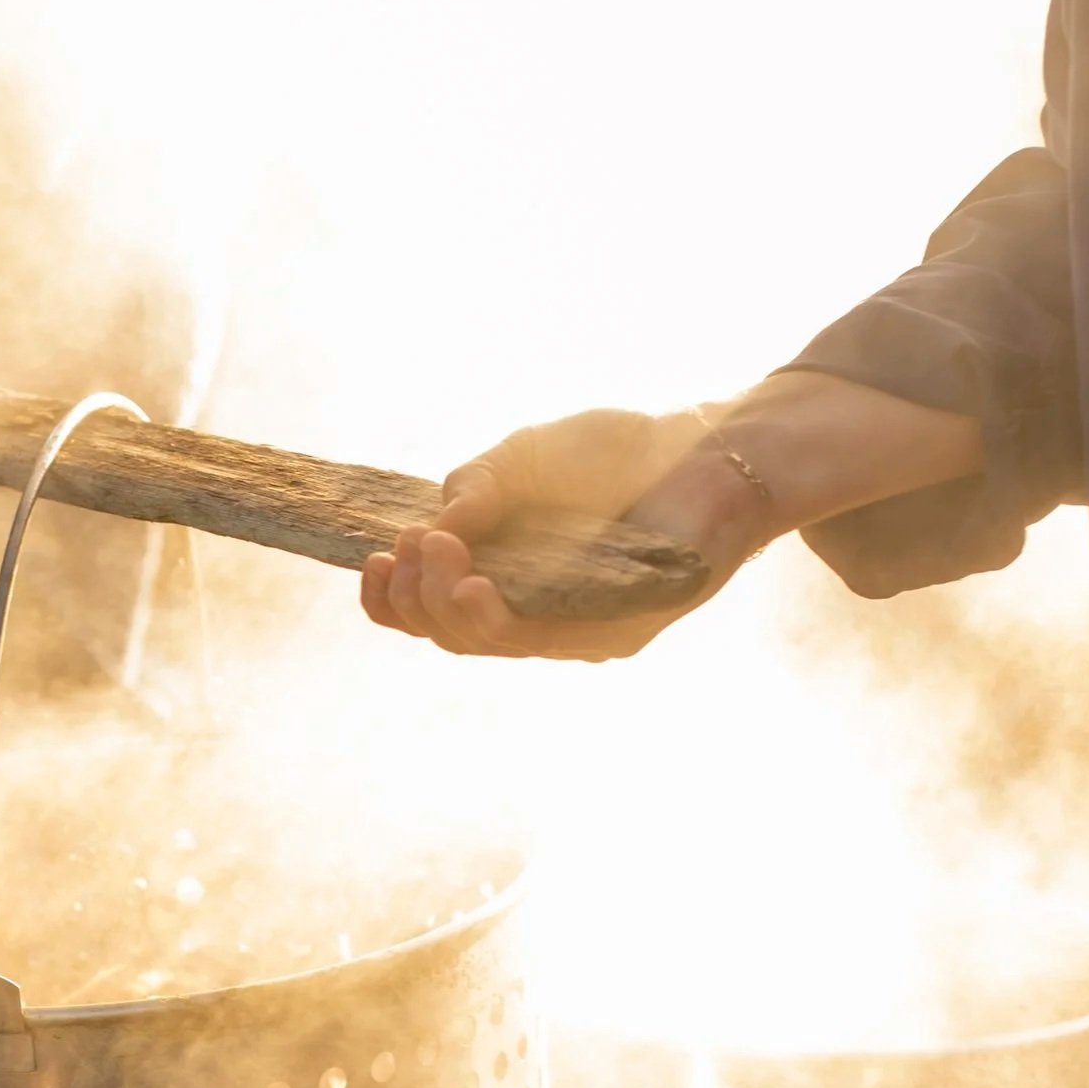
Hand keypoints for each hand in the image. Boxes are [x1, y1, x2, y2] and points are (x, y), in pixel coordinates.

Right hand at [360, 372, 982, 661]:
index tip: (374, 559)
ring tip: (432, 553)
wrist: (714, 445)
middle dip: (414, 598)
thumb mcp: (523, 461)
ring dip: (444, 603)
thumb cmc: (620, 451)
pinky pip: (544, 639)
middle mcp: (543, 617)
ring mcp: (581, 629)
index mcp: (512, 583)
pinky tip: (474, 586)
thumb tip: (431, 530)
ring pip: (489, 642)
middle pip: (452, 635)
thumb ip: (475, 492)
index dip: (395, 598)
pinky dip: (496, 617)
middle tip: (407, 549)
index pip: (438, 612)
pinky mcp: (621, 629)